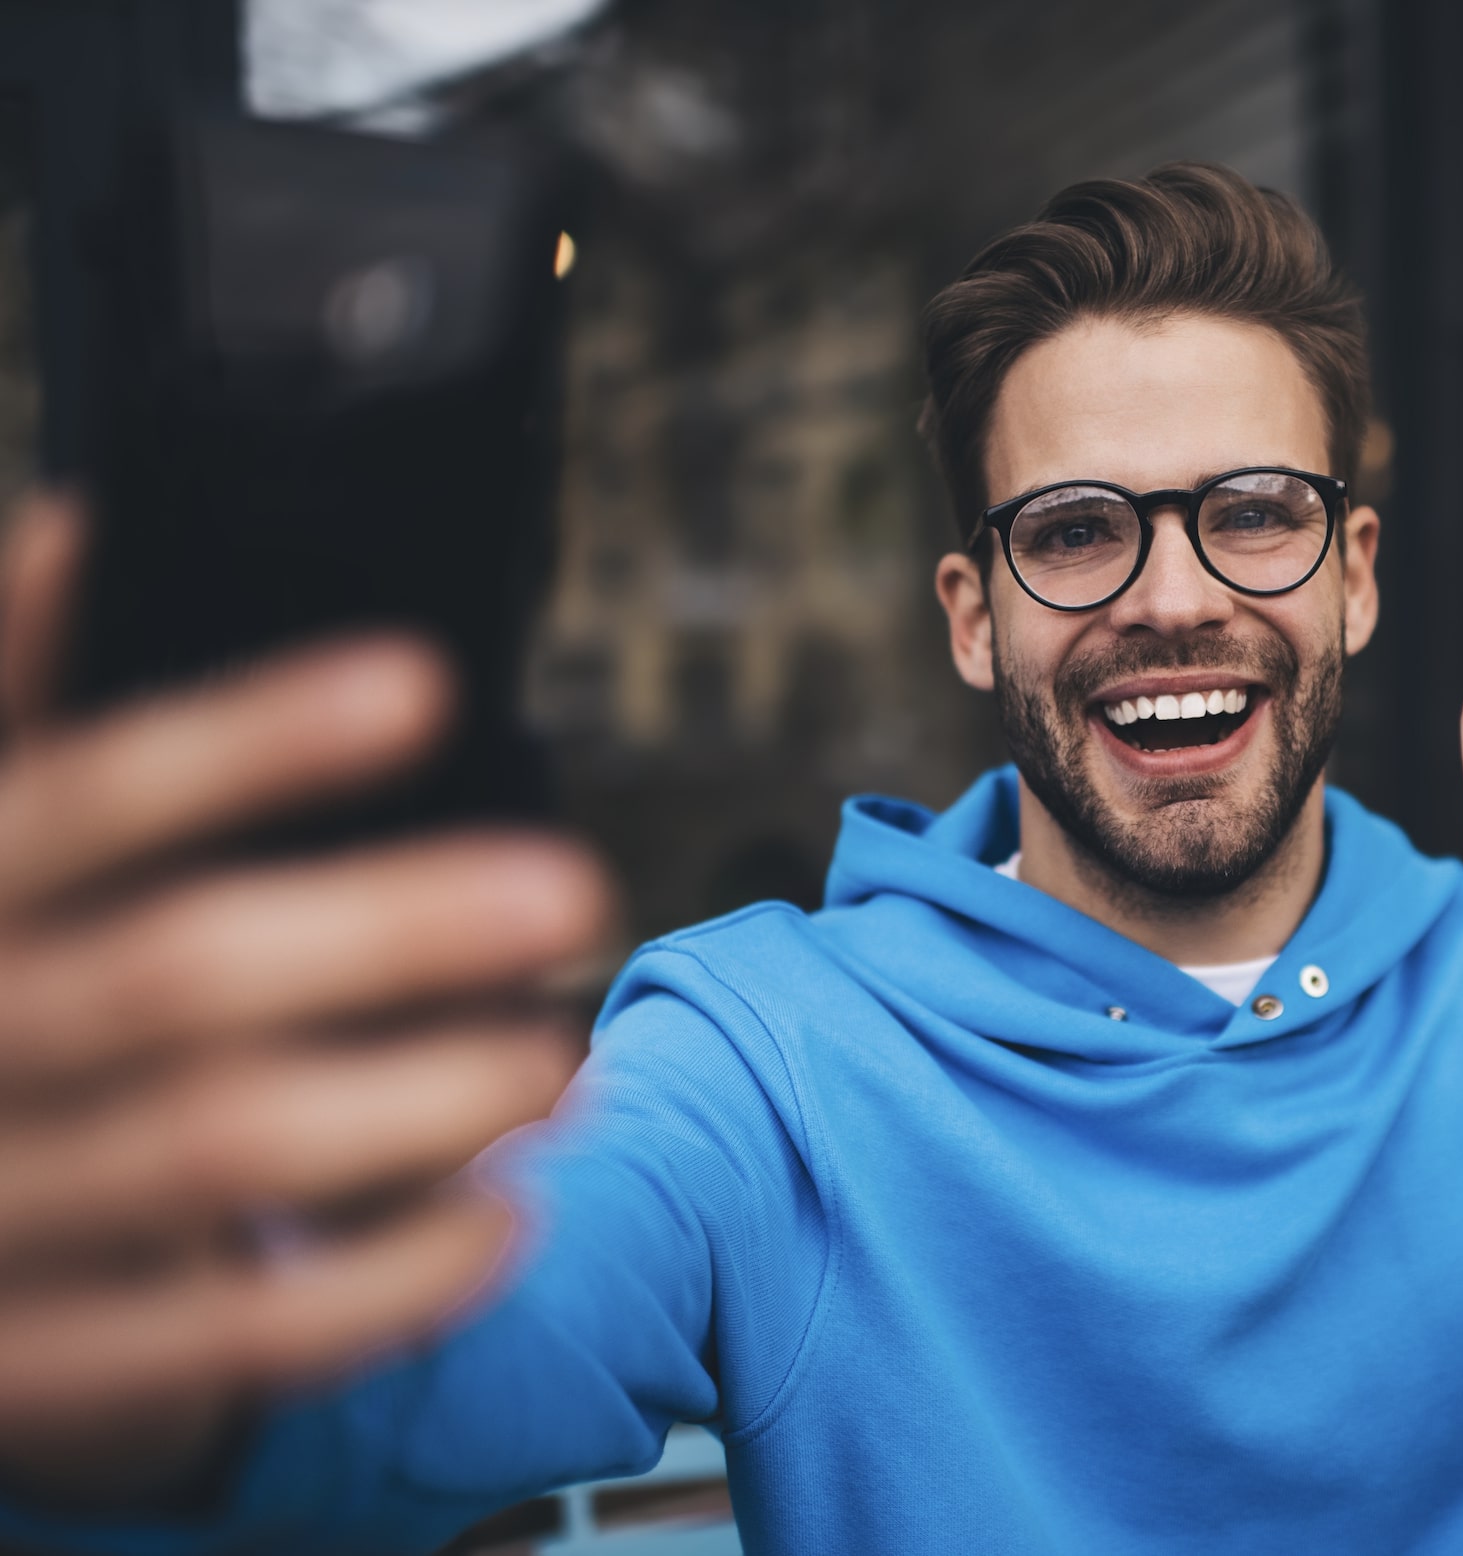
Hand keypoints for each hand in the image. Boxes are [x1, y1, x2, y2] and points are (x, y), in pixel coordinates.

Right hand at [0, 495, 609, 1498]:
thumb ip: (5, 703)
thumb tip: (85, 525)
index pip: (78, 799)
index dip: (246, 738)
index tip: (420, 680)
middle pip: (177, 976)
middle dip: (390, 929)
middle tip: (572, 888)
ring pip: (217, 1150)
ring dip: (417, 1101)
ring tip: (560, 1056)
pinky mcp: (31, 1362)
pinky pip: (226, 1340)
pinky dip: (384, 1281)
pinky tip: (507, 1214)